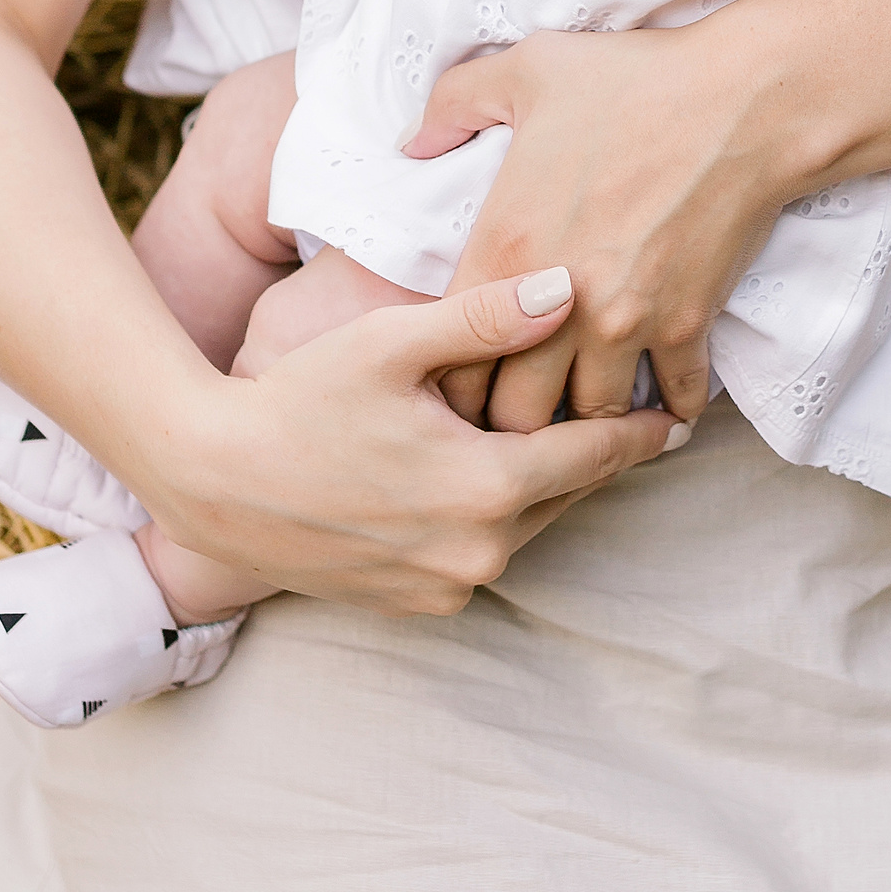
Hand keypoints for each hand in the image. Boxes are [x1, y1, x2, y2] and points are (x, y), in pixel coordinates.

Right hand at [150, 270, 684, 613]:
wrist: (210, 480)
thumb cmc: (300, 399)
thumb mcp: (393, 343)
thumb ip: (487, 317)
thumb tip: (569, 289)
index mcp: (487, 489)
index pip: (596, 455)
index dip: (641, 429)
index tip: (680, 412)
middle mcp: (478, 552)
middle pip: (568, 492)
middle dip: (598, 450)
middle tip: (634, 411)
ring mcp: (444, 586)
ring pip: (529, 524)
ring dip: (545, 482)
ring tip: (568, 433)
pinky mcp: (415, 603)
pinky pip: (484, 551)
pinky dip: (499, 514)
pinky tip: (491, 471)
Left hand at [401, 23, 796, 430]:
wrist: (743, 100)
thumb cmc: (636, 79)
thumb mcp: (526, 67)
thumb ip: (453, 102)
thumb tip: (412, 142)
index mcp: (505, 250)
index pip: (451, 360)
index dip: (450, 382)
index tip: (467, 376)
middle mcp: (556, 305)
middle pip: (513, 413)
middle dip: (511, 421)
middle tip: (520, 410)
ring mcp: (625, 322)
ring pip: (588, 420)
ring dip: (587, 421)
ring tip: (585, 412)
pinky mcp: (686, 325)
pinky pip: (671, 400)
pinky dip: (668, 409)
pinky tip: (663, 404)